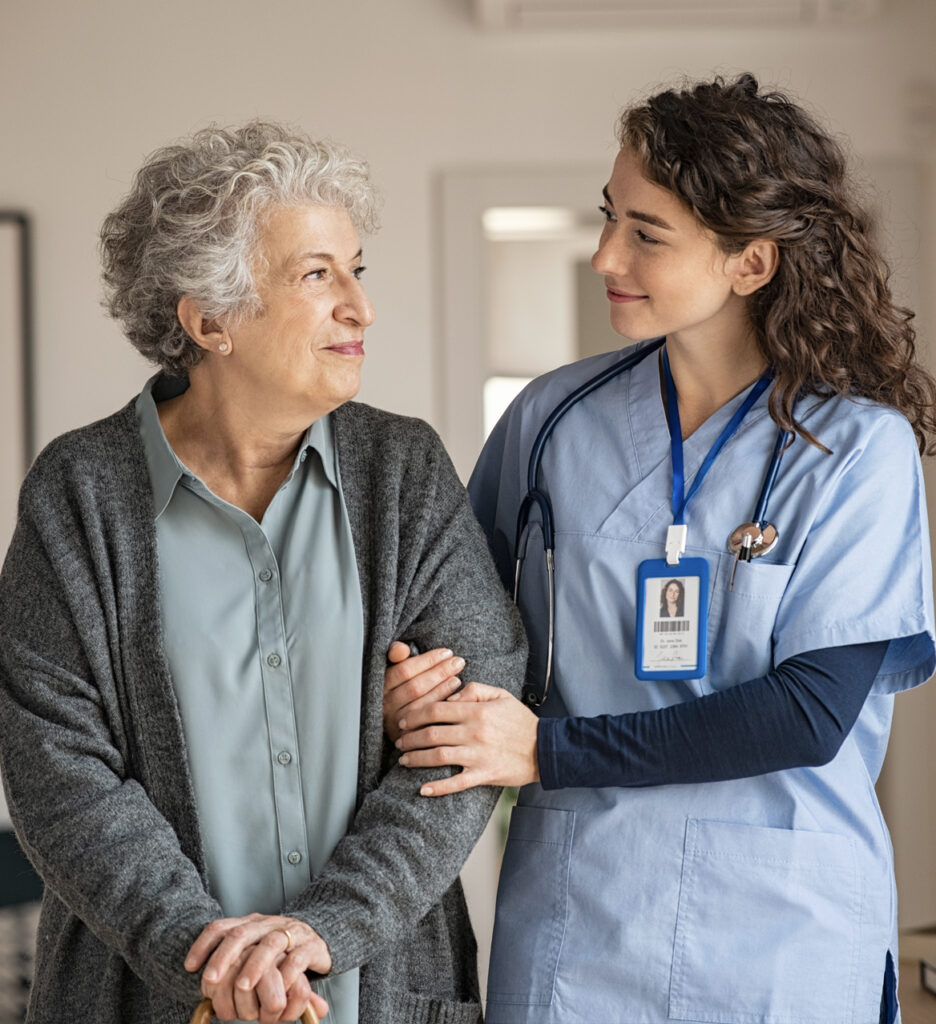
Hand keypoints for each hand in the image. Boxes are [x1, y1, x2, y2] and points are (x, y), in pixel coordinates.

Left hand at [185, 914, 330, 1022]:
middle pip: (242, 933)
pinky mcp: (311, 946)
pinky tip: (277, 989)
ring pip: (270, 944)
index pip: (222, 927)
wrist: (322, 936)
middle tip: (210, 979)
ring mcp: (291, 933)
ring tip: (242, 987)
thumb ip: (231, 960)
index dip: (204, 944)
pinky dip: (285, 974)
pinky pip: (297, 959)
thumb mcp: (254, 950)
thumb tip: (193, 972)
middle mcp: (269, 924)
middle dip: (224, 956)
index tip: (190, 967)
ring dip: (254, 966)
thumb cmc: (280, 950)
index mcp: (251, 924)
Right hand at [383, 642, 464, 743]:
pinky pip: (427, 721)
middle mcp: (385, 705)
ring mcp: (395, 722)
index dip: (427, 660)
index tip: (446, 653)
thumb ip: (396, 654)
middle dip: (439, 672)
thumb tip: (402, 649)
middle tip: (458, 662)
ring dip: (442, 688)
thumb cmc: (402, 687)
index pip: (404, 670)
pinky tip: (455, 696)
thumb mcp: (397, 668)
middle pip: (414, 687)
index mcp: (382, 686)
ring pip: (421, 704)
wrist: (400, 722)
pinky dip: (441, 705)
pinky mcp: (407, 737)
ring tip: (457, 677)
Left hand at [396, 682, 539, 795]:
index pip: (436, 709)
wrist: (545, 749)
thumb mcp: (501, 695)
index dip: (415, 714)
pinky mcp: (484, 775)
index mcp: (476, 711)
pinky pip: (456, 783)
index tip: (404, 720)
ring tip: (404, 759)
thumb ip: (474, 690)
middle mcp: (474, 733)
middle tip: (398, 741)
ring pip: (438, 757)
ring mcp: (478, 756)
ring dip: (417, 758)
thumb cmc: (521, 721)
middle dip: (410, 737)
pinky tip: (423, 789)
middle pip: (431, 733)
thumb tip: (449, 696)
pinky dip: (438, 787)